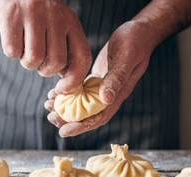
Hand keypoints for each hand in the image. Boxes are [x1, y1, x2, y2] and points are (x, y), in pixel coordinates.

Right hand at [0, 0, 91, 90]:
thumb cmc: (37, 13)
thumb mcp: (58, 24)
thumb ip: (65, 48)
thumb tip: (67, 81)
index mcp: (71, 22)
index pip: (82, 57)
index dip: (74, 80)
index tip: (62, 89)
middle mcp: (56, 17)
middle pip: (56, 62)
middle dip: (45, 70)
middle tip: (38, 61)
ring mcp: (33, 15)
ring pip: (34, 59)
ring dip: (27, 63)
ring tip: (25, 49)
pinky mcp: (11, 16)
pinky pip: (13, 51)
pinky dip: (12, 52)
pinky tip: (13, 39)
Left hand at [45, 19, 155, 136]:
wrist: (141, 31)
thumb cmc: (136, 41)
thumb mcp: (127, 57)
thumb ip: (117, 78)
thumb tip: (105, 99)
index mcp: (118, 93)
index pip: (99, 117)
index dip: (81, 126)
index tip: (64, 132)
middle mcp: (110, 94)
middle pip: (88, 114)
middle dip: (68, 120)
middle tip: (51, 118)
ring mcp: (104, 86)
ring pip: (83, 103)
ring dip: (66, 107)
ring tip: (48, 106)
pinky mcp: (98, 77)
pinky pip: (81, 90)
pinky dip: (69, 93)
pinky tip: (55, 91)